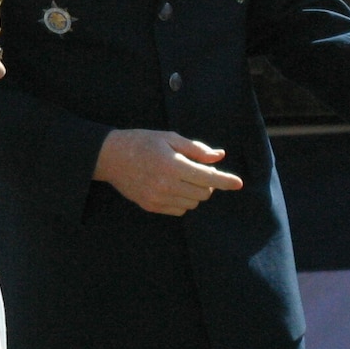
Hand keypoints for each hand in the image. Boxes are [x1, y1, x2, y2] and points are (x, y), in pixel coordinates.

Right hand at [93, 129, 243, 214]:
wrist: (110, 157)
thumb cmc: (141, 142)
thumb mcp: (169, 138)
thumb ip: (196, 149)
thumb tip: (219, 156)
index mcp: (172, 164)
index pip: (208, 177)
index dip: (226, 181)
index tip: (239, 183)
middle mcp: (166, 184)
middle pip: (203, 193)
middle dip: (208, 184)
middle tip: (200, 172)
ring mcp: (158, 198)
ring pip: (192, 203)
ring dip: (196, 193)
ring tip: (184, 179)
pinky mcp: (151, 206)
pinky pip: (179, 210)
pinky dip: (183, 201)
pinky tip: (174, 188)